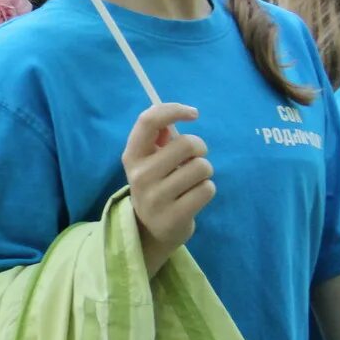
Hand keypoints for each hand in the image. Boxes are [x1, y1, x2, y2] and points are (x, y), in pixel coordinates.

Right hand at [122, 103, 212, 273]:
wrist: (148, 230)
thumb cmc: (155, 185)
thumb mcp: (149, 161)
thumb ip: (159, 137)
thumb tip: (175, 116)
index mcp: (132, 156)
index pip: (148, 121)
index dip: (174, 110)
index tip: (193, 114)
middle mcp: (140, 175)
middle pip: (187, 144)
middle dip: (199, 149)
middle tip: (194, 159)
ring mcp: (156, 198)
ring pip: (201, 167)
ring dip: (204, 173)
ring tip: (192, 182)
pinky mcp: (174, 216)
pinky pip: (207, 189)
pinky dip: (206, 190)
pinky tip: (193, 197)